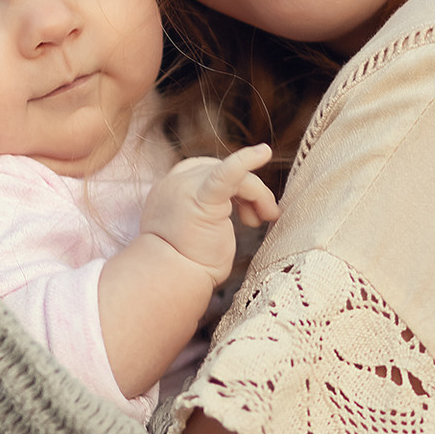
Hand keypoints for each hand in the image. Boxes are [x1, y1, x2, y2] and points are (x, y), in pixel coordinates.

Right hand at [138, 143, 277, 281]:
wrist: (169, 281)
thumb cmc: (183, 263)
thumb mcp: (191, 226)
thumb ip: (204, 209)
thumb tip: (232, 206)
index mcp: (170, 188)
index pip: (208, 171)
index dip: (232, 186)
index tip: (243, 213)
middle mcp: (176, 181)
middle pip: (224, 170)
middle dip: (249, 192)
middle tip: (262, 219)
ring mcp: (187, 186)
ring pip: (237, 177)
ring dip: (258, 196)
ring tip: (265, 219)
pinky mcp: (204, 199)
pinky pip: (227, 173)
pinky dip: (246, 161)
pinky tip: (263, 152)